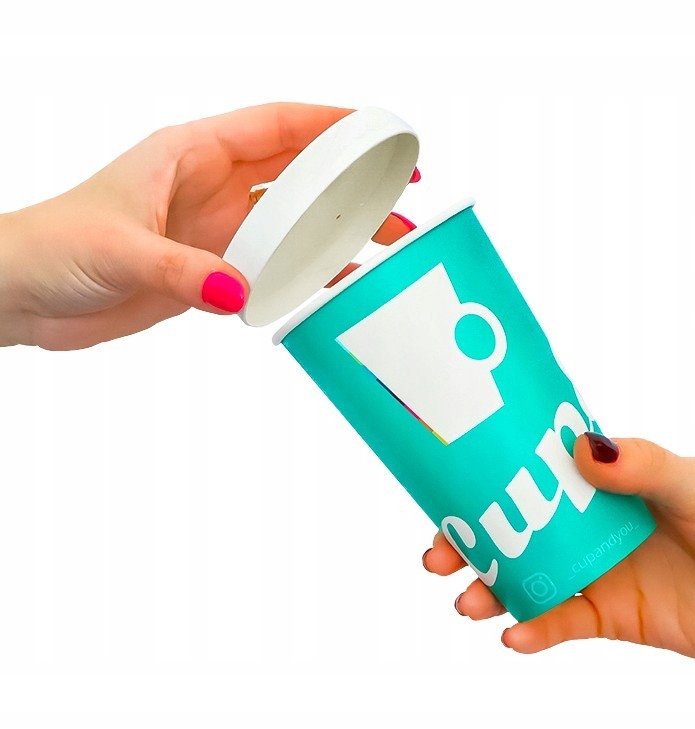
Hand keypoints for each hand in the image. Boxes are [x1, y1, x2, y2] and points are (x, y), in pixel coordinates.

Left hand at [0, 103, 415, 349]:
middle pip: (296, 175)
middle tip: (398, 196)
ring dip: (335, 232)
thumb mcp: (119, 247)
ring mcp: (214, 232)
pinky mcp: (209, 272)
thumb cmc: (54, 246)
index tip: (378, 134)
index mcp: (190, 154)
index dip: (330, 125)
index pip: (274, 126)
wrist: (25, 295)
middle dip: (349, 182)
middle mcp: (211, 188)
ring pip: (290, 224)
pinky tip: (332, 283)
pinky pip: (269, 269)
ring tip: (384, 242)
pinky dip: (301, 275)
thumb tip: (238, 292)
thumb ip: (182, 270)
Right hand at [422, 433, 694, 657]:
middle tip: (436, 556)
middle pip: (507, 533)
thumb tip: (584, 447)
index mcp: (588, 486)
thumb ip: (642, 465)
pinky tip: (514, 637)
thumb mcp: (686, 484)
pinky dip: (533, 632)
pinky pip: (560, 623)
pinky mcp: (604, 615)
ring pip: (522, 580)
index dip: (477, 485)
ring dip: (487, 592)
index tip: (443, 491)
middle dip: (465, 546)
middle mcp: (577, 526)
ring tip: (467, 603)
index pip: (520, 478)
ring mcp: (587, 570)